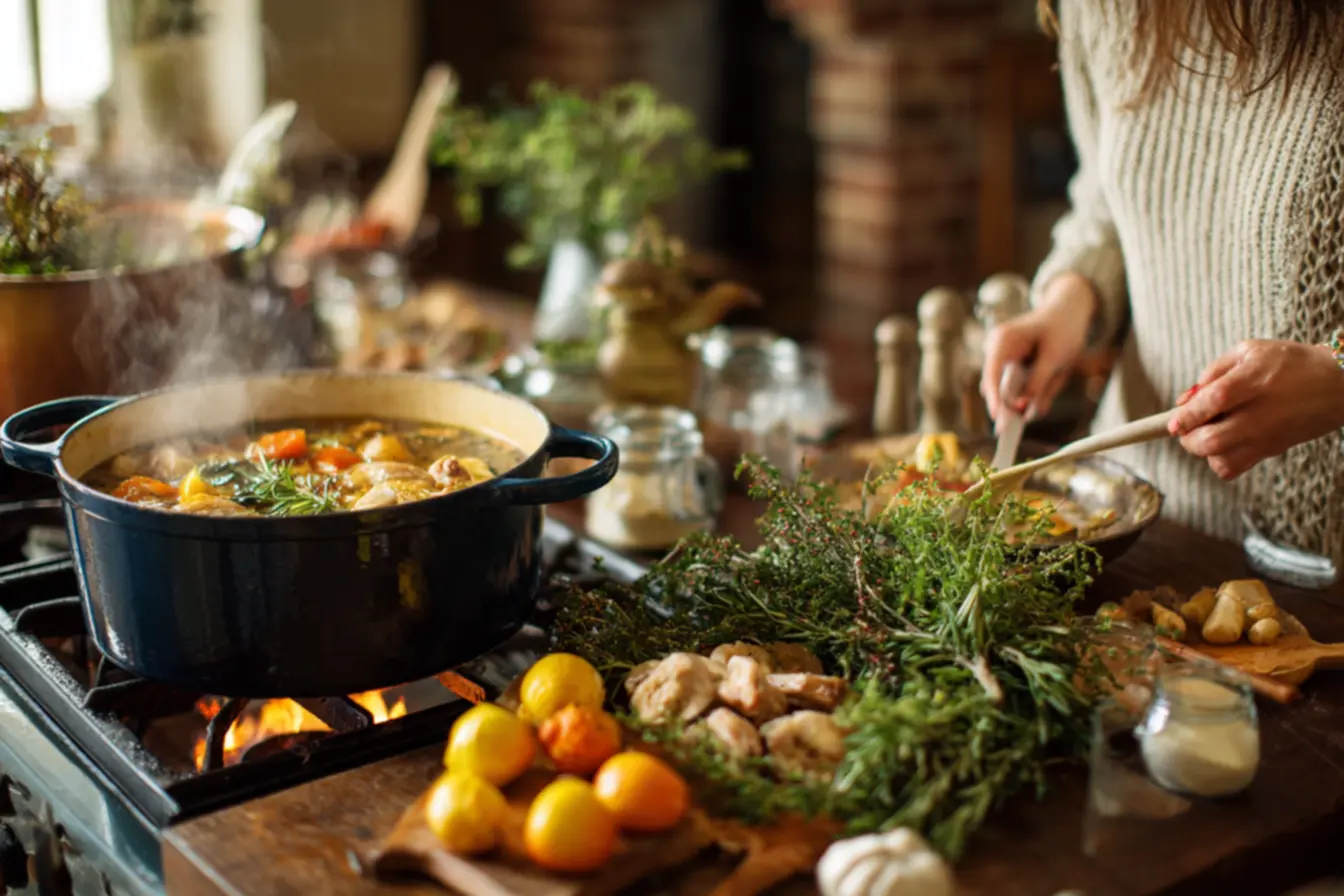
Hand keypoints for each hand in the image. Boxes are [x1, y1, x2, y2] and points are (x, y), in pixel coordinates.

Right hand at [981, 272, 1095, 420]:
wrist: (1067, 312)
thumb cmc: (1062, 329)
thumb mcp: (1056, 357)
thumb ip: (1038, 384)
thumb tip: (1023, 410)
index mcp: (1004, 340)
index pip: (992, 374)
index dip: (994, 398)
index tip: (998, 418)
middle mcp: (996, 348)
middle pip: (996, 386)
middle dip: (1010, 405)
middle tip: (1014, 428)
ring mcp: (1001, 357)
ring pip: (1008, 389)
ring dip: (1029, 393)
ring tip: (1053, 375)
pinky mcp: (1010, 366)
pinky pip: (1016, 386)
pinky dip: (1032, 390)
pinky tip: (1051, 374)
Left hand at [1169, 339, 1343, 479]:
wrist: (1338, 384)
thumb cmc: (1289, 363)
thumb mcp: (1250, 351)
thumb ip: (1213, 371)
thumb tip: (1185, 399)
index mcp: (1254, 380)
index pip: (1214, 401)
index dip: (1188, 415)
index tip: (1173, 423)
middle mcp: (1260, 412)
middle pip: (1211, 440)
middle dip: (1188, 438)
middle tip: (1186, 428)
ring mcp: (1267, 436)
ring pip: (1219, 460)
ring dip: (1203, 451)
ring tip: (1209, 431)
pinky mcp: (1272, 450)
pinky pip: (1232, 469)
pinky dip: (1218, 461)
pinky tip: (1223, 443)